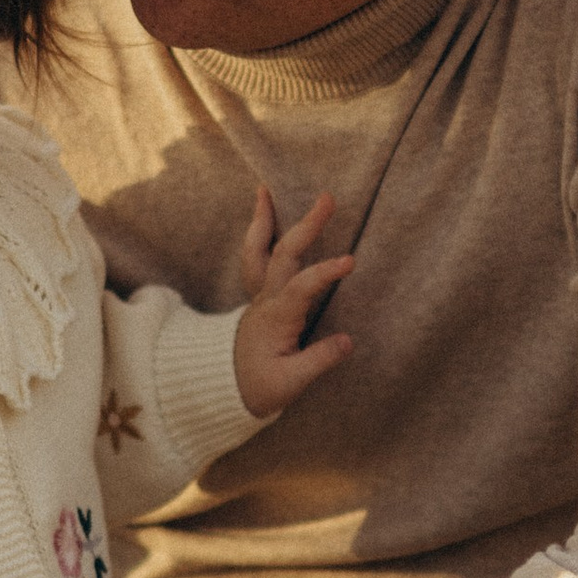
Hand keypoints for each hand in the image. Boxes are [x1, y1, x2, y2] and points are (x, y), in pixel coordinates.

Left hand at [231, 186, 355, 418]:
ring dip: (263, 219)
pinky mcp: (263, 295)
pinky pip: (256, 257)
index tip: (350, 261)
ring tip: (265, 189)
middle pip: (283, 256)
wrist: (227, 388)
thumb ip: (317, 361)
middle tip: (328, 198)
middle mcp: (266, 300)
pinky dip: (259, 232)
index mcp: (275, 319)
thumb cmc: (260, 387)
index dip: (324, 273)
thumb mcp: (289, 383)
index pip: (300, 288)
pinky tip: (264, 212)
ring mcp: (261, 295)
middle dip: (305, 225)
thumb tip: (347, 341)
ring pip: (258, 251)